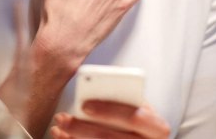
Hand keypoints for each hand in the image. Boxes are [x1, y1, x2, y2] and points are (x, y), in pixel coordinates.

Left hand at [51, 101, 170, 138]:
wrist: (141, 138)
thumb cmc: (136, 117)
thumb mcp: (137, 105)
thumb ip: (123, 95)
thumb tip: (100, 82)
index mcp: (157, 127)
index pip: (135, 117)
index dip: (109, 110)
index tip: (85, 105)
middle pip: (112, 138)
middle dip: (83, 127)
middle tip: (62, 118)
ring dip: (75, 138)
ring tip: (58, 126)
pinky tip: (62, 137)